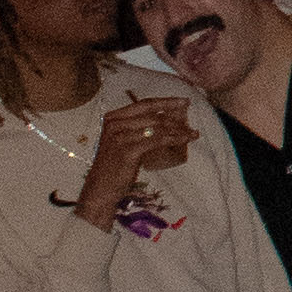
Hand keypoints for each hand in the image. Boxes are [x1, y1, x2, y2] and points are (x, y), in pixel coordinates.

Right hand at [75, 94, 191, 226]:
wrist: (100, 189)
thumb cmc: (114, 167)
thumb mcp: (123, 142)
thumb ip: (138, 129)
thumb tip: (167, 120)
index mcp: (113, 118)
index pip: (143, 104)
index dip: (166, 102)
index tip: (183, 101)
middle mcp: (114, 124)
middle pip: (152, 113)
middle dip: (174, 116)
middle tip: (190, 120)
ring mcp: (120, 136)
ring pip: (156, 127)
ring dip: (177, 129)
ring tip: (192, 133)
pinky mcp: (127, 150)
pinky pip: (156, 141)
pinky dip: (174, 139)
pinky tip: (184, 140)